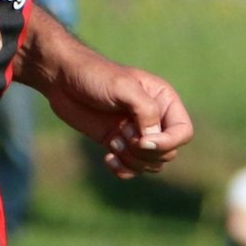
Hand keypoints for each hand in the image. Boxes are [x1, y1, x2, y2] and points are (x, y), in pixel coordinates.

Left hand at [42, 57, 194, 179]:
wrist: (62, 79)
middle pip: (167, 153)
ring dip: (132, 160)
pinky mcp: (118, 144)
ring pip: (151, 164)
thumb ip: (146, 110)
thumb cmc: (95, 76)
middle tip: (122, 134)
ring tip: (113, 141)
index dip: (167, 143)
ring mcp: (136, 134)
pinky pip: (132, 169)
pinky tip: (107, 156)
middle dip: (144, 151)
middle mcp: (154, 119)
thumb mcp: (124, 87)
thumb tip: (153, 139)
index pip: (183, 133)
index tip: (142, 141)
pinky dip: (122, 169)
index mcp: (163, 100)